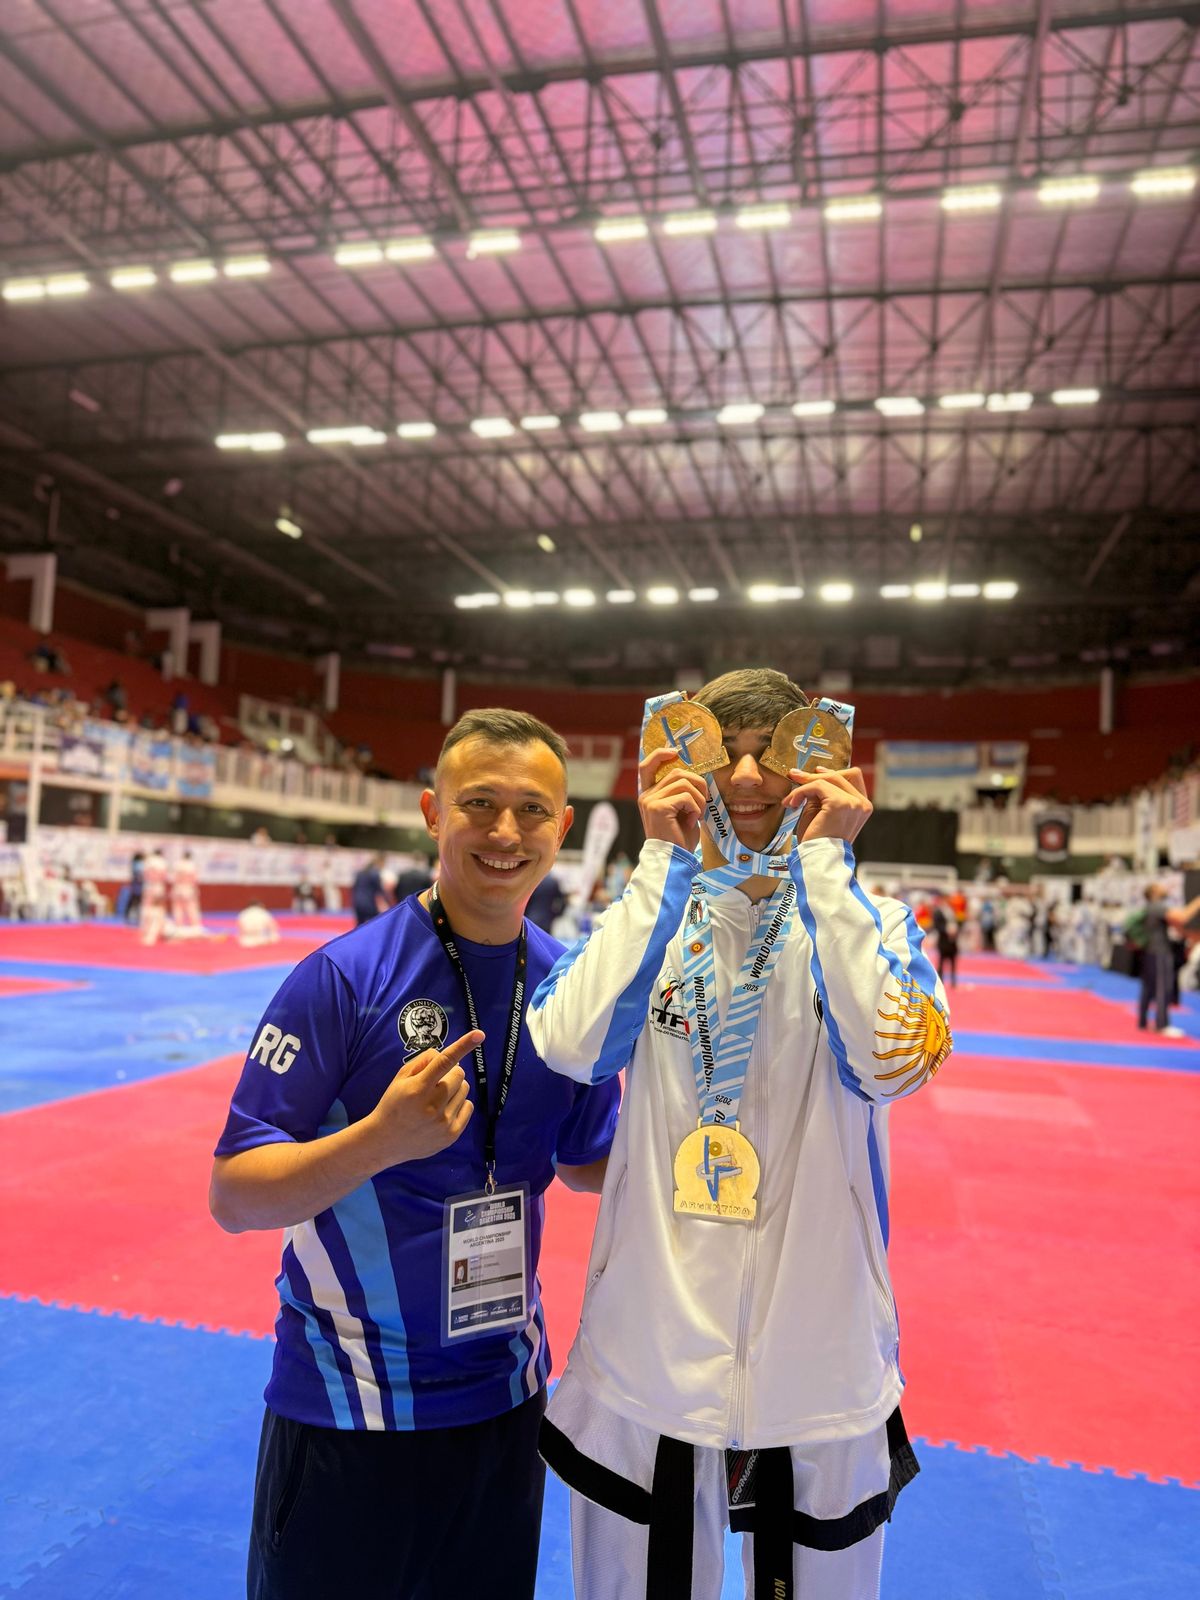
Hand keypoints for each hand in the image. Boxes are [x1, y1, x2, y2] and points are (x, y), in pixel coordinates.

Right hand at [366, 1029, 480, 1166]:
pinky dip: (459, 1103)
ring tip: (438, 1097)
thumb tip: (446, 1054)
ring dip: (455, 1087)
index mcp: (418, 1088)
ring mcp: (443, 1122)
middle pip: (459, 1073)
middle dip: (450, 1072)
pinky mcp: (451, 1135)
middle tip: (436, 1081)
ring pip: (465, 1089)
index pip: (444, 1061)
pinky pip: (468, 1106)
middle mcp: (433, 1105)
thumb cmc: (393, 1105)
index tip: (479, 1034)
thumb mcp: (400, 1079)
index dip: (463, 1046)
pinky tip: (443, 1110)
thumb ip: (422, 1062)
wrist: (385, 1142)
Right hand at [637, 748, 706, 851]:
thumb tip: (695, 776)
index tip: (676, 753)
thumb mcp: (680, 811)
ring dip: (699, 799)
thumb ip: (681, 792)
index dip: (660, 755)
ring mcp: (650, 801)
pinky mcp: (658, 807)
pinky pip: (686, 797)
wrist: (673, 860)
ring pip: (684, 783)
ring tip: (698, 815)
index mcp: (649, 795)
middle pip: (677, 772)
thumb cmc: (679, 838)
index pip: (646, 766)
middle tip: (704, 803)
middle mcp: (646, 795)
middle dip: (698, 784)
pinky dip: (696, 808)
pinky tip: (692, 821)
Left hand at [783, 765, 871, 844]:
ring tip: (791, 798)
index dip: (833, 773)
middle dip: (817, 775)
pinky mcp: (840, 803)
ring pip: (828, 779)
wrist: (817, 859)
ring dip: (805, 784)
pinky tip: (792, 803)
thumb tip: (810, 775)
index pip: (852, 778)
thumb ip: (822, 793)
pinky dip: (801, 791)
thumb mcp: (822, 811)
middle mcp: (862, 804)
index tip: (815, 772)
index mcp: (862, 807)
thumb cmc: (818, 840)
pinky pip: (817, 786)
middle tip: (795, 775)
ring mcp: (854, 803)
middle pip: (843, 774)